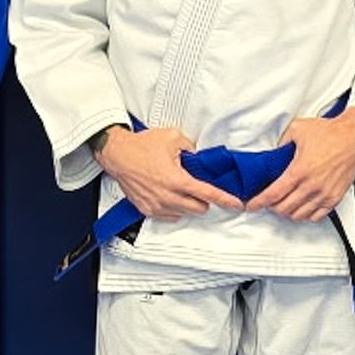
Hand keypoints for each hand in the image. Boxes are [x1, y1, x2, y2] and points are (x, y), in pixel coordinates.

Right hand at [96, 124, 244, 220]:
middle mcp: (167, 196)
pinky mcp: (147, 210)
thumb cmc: (141, 146)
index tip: (236, 205)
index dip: (225, 200)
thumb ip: (192, 148)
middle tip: (200, 188)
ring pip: (184, 214)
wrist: (117, 154)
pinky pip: (169, 216)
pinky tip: (170, 195)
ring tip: (181, 188)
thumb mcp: (173, 138)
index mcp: (176, 180)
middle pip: (199, 209)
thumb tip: (200, 157)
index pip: (207, 194)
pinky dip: (174, 209)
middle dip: (204, 200)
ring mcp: (156, 205)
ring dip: (188, 204)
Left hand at [247, 107, 354, 222]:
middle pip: (284, 208)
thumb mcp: (297, 130)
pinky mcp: (335, 197)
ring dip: (288, 212)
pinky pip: (317, 216)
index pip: (273, 194)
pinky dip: (306, 215)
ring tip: (284, 204)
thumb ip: (281, 142)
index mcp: (299, 170)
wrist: (354, 137)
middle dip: (272, 207)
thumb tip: (273, 152)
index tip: (251, 205)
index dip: (259, 202)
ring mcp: (324, 194)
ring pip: (299, 215)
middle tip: (268, 201)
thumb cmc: (330, 132)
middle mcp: (312, 185)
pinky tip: (302, 208)